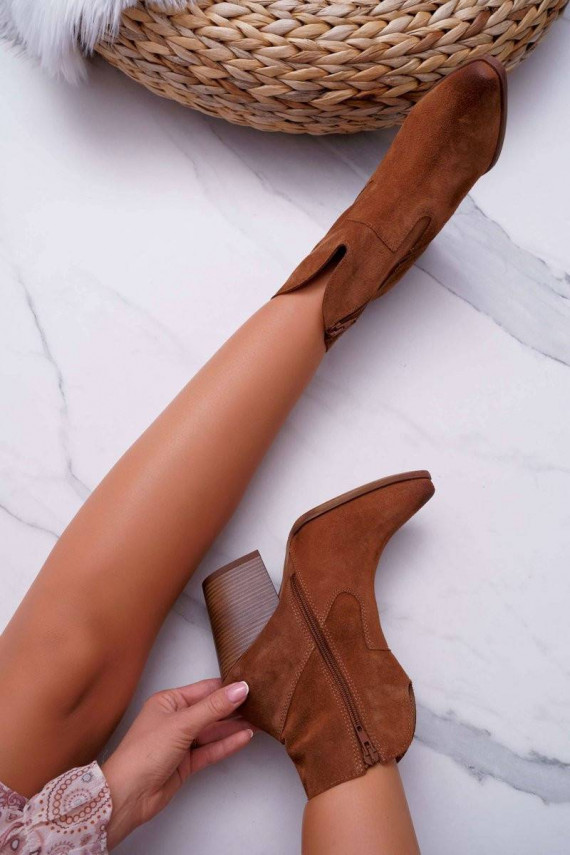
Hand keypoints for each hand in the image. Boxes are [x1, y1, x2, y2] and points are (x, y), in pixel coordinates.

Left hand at [102, 678, 251, 848]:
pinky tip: (244, 737)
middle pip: (210, 710)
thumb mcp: (182, 724)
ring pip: (213, 731)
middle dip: (233, 707)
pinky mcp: (186, 763)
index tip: (249, 684)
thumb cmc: (143, 754)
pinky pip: (211, 749)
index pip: (204, 690)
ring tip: (258, 719)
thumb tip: (238, 689)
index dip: (226, 687)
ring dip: (234, 726)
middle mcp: (175, 720)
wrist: (129, 795)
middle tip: (259, 701)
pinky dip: (227, 744)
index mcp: (168, 702)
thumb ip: (213, 707)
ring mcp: (181, 742)